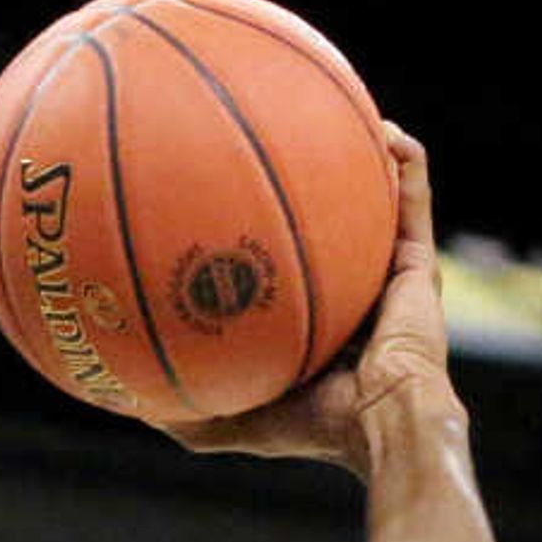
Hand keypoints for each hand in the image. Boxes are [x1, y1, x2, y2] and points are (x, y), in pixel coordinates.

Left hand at [165, 124, 455, 473]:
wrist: (381, 423)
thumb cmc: (312, 427)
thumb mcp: (228, 421)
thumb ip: (182, 412)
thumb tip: (122, 404)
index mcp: (318, 325)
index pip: (289, 273)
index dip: (263, 242)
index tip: (226, 205)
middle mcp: (357, 294)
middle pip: (333, 228)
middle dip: (312, 187)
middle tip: (276, 146)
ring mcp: (391, 277)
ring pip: (378, 203)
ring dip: (365, 159)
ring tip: (341, 114)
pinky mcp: (419, 264)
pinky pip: (414, 199)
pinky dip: (405, 162)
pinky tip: (386, 130)